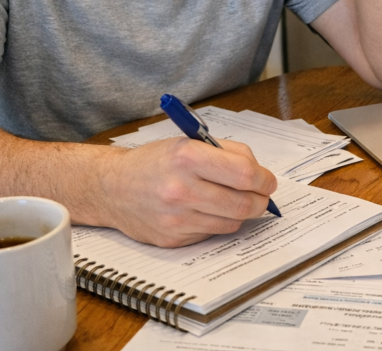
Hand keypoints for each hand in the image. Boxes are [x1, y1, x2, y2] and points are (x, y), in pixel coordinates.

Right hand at [98, 136, 277, 247]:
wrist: (113, 187)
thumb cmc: (156, 162)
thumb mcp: (190, 143)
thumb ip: (229, 153)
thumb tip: (260, 174)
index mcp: (187, 157)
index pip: (245, 174)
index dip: (265, 179)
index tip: (268, 181)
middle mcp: (181, 189)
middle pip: (244, 203)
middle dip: (261, 200)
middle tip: (262, 196)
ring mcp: (176, 218)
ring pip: (232, 222)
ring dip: (242, 212)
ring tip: (235, 200)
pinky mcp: (173, 238)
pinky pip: (212, 233)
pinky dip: (219, 223)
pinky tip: (209, 211)